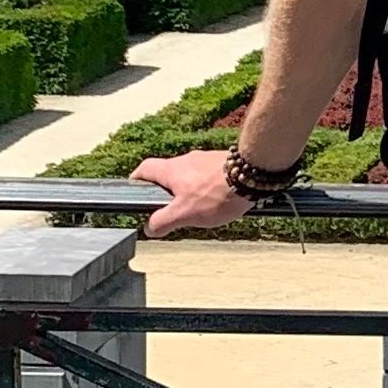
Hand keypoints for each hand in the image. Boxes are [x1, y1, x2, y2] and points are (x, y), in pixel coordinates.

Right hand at [136, 149, 255, 237]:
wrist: (253, 174)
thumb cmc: (217, 192)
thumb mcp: (184, 214)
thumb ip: (163, 221)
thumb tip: (150, 228)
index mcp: (170, 170)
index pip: (144, 169)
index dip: (136, 180)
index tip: (134, 190)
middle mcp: (186, 160)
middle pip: (168, 173)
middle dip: (168, 191)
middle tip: (171, 209)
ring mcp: (206, 159)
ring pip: (191, 175)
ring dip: (190, 190)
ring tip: (200, 210)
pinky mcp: (224, 162)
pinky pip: (210, 175)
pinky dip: (210, 188)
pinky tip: (219, 202)